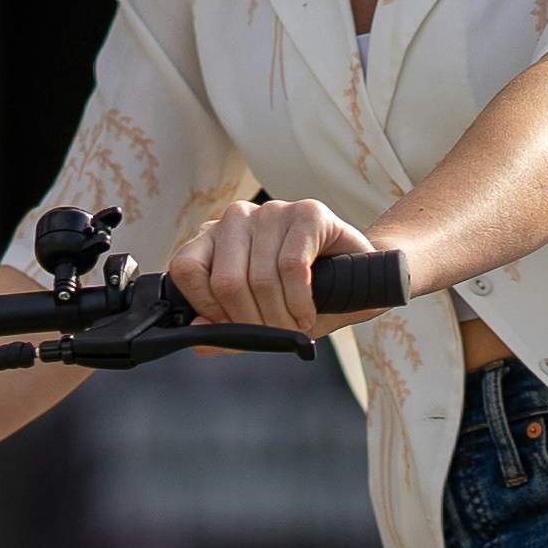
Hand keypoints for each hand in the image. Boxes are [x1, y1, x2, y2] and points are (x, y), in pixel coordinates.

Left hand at [169, 192, 377, 334]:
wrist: (360, 278)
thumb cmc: (303, 298)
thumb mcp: (259, 319)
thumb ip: (226, 331)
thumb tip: (200, 335)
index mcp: (214, 239)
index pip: (187, 269)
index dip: (208, 308)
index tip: (234, 327)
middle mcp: (237, 218)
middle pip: (226, 282)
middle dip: (252, 322)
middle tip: (275, 334)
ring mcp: (272, 211)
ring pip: (260, 278)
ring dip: (280, 318)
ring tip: (296, 326)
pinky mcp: (308, 212)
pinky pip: (291, 267)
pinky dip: (299, 302)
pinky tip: (307, 312)